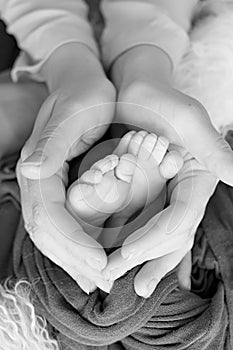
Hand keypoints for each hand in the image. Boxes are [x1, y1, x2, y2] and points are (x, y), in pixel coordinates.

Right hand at [18, 44, 115, 292]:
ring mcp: (48, 185)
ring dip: (76, 258)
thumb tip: (30, 172)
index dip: (74, 243)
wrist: (82, 83)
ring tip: (99, 279)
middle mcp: (39, 181)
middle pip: (47, 232)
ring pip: (54, 233)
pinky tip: (94, 255)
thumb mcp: (73, 114)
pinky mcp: (61, 185)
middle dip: (74, 260)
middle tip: (103, 281)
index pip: (50, 217)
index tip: (101, 264)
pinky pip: (65, 222)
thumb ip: (51, 143)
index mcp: (40, 167)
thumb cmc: (84, 96)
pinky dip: (78, 244)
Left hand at [103, 46, 232, 295]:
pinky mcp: (144, 191)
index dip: (156, 237)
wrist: (137, 91)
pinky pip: (140, 222)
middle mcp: (182, 192)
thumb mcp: (189, 121)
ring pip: (158, 235)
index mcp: (197, 180)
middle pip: (172, 235)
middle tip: (127, 283)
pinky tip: (117, 254)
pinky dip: (130, 240)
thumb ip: (214, 150)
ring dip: (141, 259)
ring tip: (119, 277)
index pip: (180, 218)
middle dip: (149, 259)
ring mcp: (163, 193)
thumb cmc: (163, 100)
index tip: (128, 252)